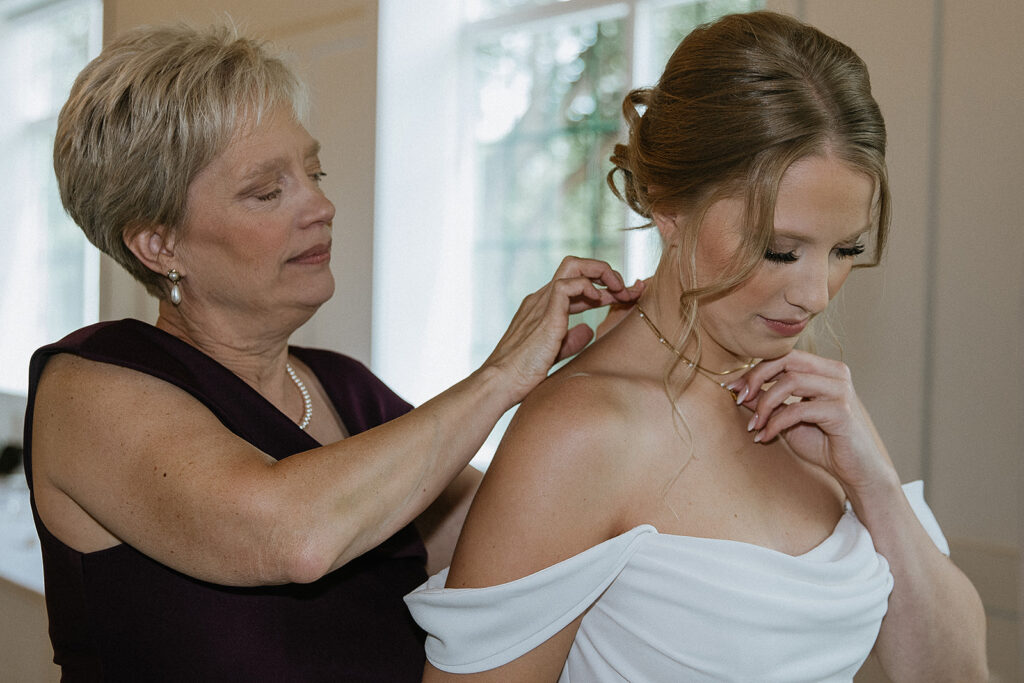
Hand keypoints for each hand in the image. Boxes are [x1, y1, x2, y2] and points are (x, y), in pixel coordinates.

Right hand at [482, 256, 643, 404]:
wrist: (501, 383)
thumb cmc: (524, 374)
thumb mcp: (555, 353)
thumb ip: (571, 339)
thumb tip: (589, 330)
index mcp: (544, 308)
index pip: (576, 285)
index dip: (602, 288)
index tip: (624, 297)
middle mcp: (542, 299)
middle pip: (576, 265)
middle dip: (605, 271)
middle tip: (625, 290)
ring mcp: (542, 303)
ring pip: (574, 266)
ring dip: (603, 273)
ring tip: (618, 291)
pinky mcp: (545, 313)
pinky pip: (568, 284)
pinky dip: (588, 287)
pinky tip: (599, 301)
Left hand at [729, 350, 897, 495]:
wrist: (856, 470)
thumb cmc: (824, 443)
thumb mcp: (788, 419)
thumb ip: (769, 402)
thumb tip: (739, 389)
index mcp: (824, 369)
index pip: (784, 356)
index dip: (755, 369)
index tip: (733, 387)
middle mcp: (835, 373)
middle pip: (786, 360)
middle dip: (756, 378)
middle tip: (739, 398)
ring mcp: (840, 390)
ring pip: (790, 382)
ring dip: (765, 404)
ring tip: (754, 425)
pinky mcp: (841, 411)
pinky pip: (798, 409)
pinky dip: (776, 423)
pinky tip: (765, 436)